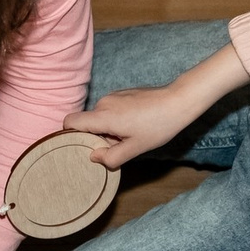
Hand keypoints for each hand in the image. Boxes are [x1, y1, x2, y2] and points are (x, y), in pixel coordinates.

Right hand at [65, 81, 214, 169]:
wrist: (179, 101)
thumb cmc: (158, 125)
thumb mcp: (135, 148)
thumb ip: (111, 157)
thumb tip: (94, 157)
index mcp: (103, 116)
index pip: (70, 122)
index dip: (70, 134)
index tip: (83, 146)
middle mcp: (104, 103)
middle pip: (88, 123)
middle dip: (99, 137)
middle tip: (121, 144)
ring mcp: (113, 96)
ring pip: (100, 118)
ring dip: (109, 129)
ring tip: (132, 134)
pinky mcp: (122, 93)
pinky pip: (110, 110)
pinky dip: (117, 120)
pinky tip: (137, 124)